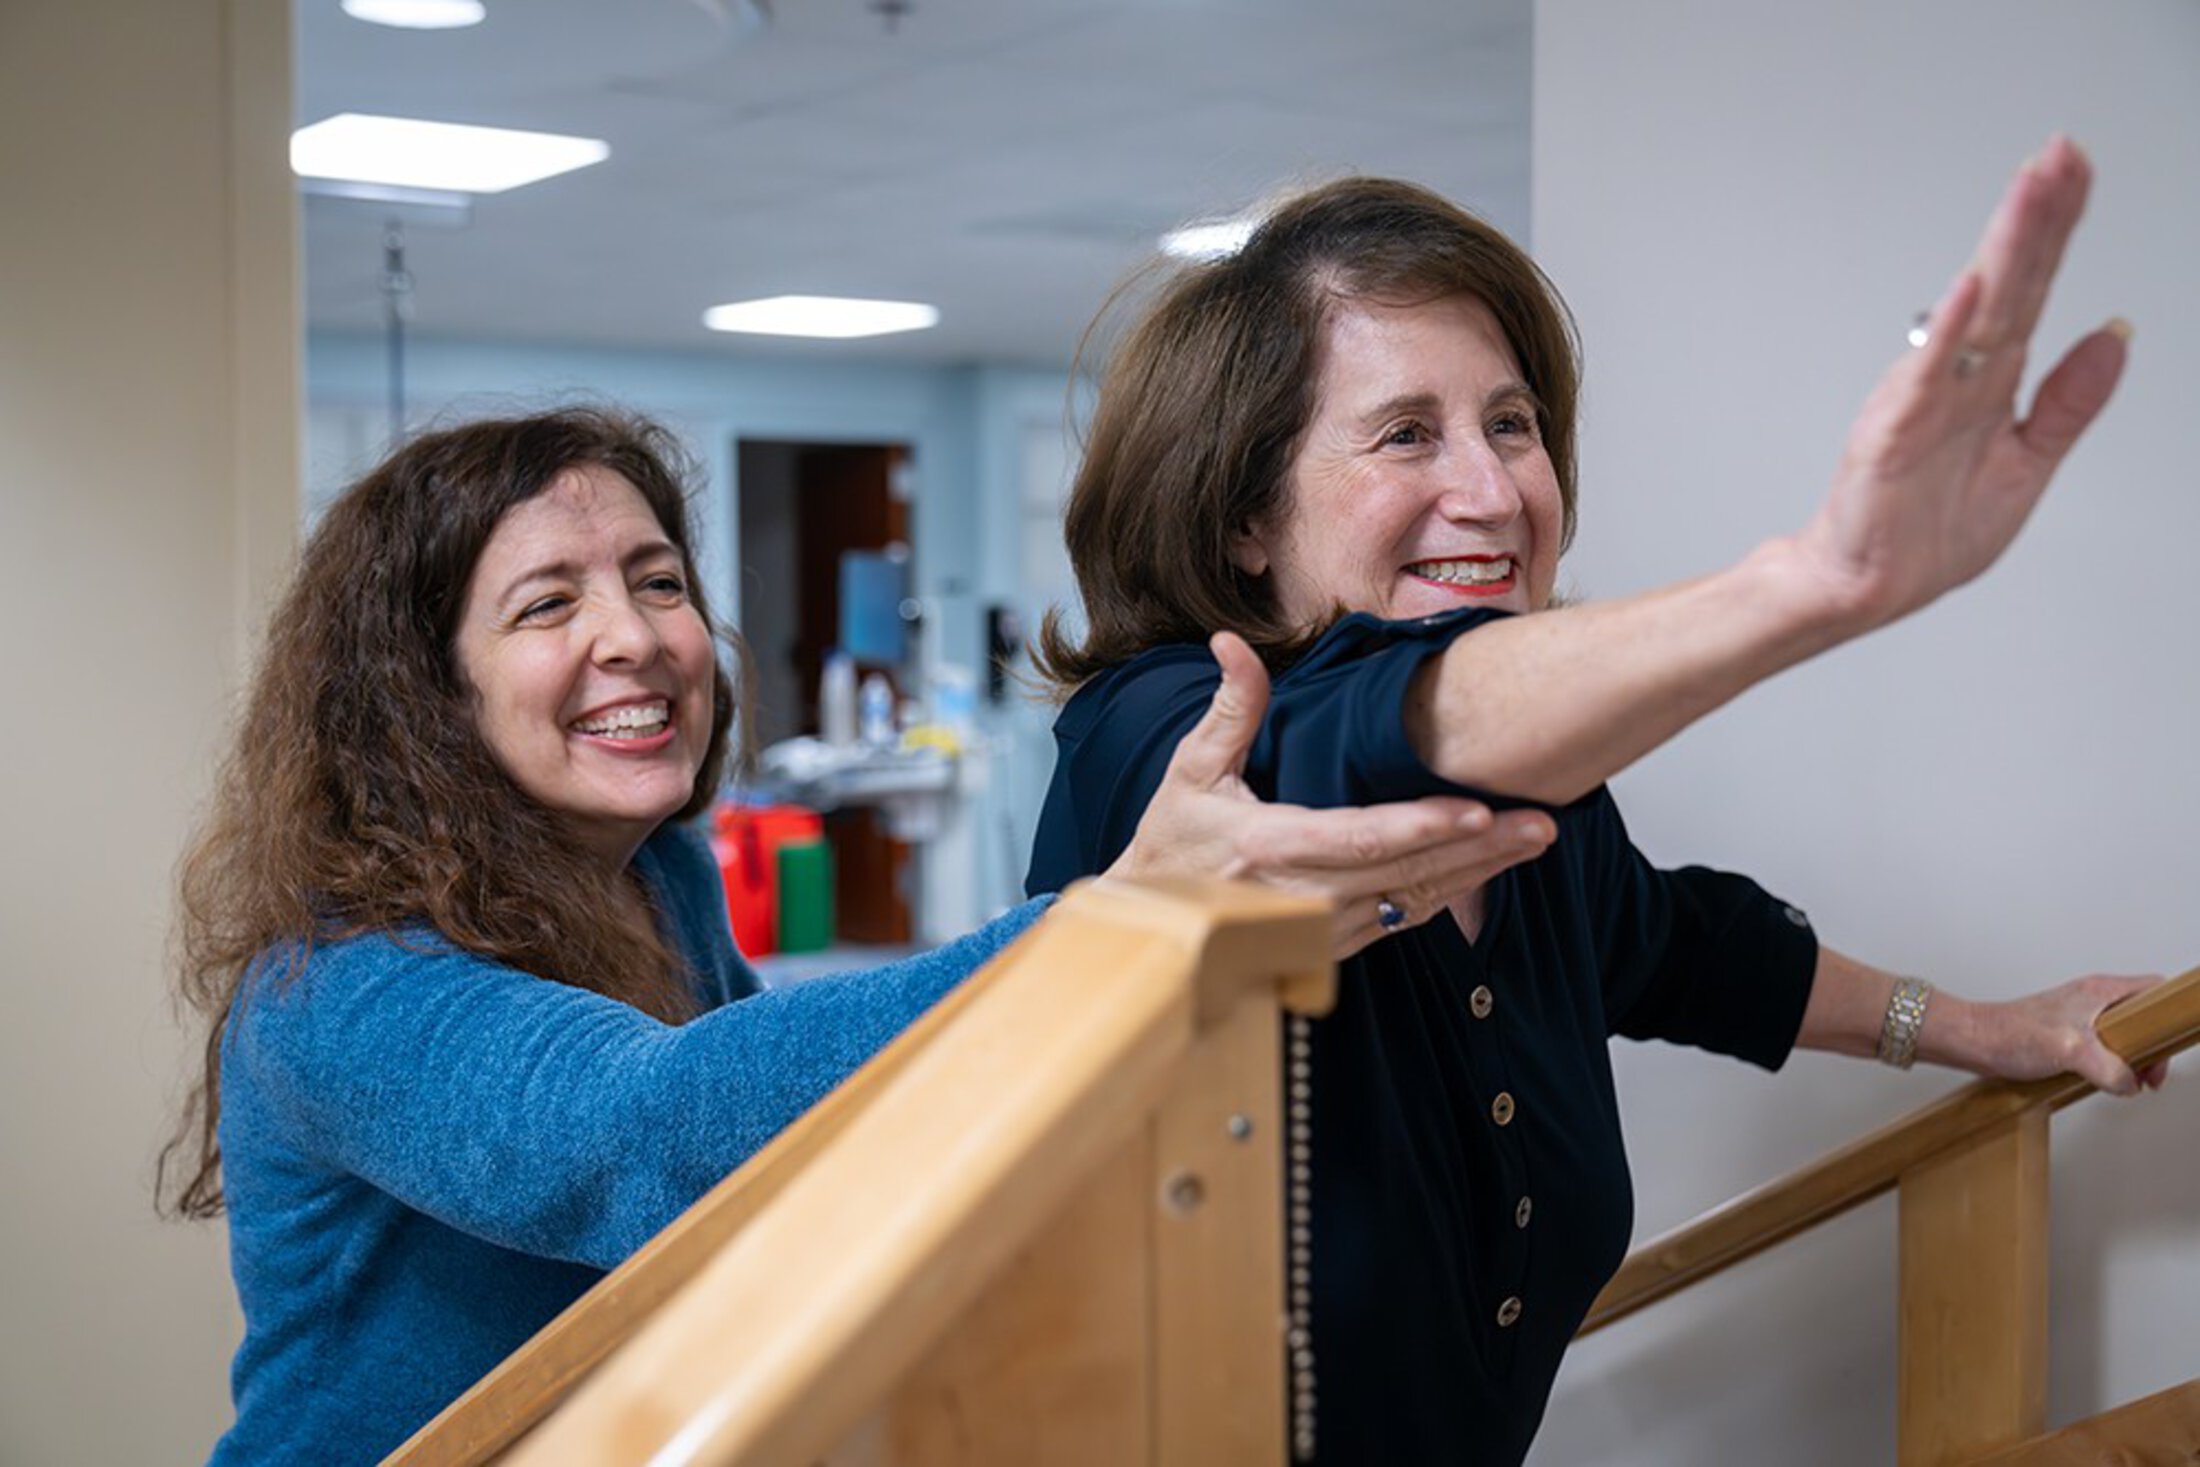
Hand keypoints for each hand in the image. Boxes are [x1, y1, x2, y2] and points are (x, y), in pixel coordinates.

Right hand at [1104, 631, 1554, 958]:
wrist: (1153, 925)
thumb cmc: (1173, 843)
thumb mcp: (1191, 771)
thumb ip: (1230, 709)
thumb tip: (1233, 643)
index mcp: (1272, 847)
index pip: (1363, 839)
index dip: (1424, 826)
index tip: (1478, 810)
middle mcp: (1304, 898)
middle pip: (1409, 874)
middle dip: (1481, 849)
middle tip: (1542, 823)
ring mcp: (1323, 930)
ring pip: (1416, 903)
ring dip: (1480, 874)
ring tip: (1535, 840)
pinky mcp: (1334, 948)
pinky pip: (1403, 921)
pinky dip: (1451, 895)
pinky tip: (1491, 868)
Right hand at [1793, 136, 2130, 629]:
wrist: (1864, 586)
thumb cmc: (1924, 534)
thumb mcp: (2025, 467)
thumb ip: (2067, 404)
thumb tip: (2115, 338)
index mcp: (1993, 383)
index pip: (2034, 290)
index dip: (2057, 230)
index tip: (2076, 171)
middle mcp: (1961, 377)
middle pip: (2010, 283)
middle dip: (2037, 215)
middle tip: (2060, 152)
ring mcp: (1925, 398)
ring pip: (1976, 311)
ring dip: (2003, 248)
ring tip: (2029, 188)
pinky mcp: (1894, 432)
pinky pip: (1927, 376)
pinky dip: (1948, 331)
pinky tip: (1969, 287)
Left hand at [1953, 973, 2169, 1096]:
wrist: (1976, 1041)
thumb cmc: (2010, 1034)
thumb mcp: (2073, 1052)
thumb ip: (2111, 1069)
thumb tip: (2130, 1083)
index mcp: (2099, 991)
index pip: (2154, 988)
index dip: (2168, 1016)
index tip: (2168, 1044)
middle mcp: (2092, 998)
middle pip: (2144, 1015)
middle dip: (2152, 1046)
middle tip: (2149, 1073)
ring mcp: (2079, 1015)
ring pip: (2124, 1032)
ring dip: (2132, 1058)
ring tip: (2129, 1079)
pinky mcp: (2068, 1032)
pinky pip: (2104, 1045)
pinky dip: (2111, 1062)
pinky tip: (2105, 1079)